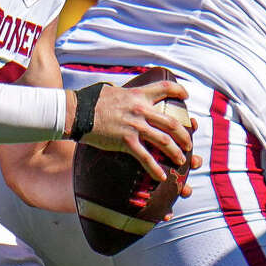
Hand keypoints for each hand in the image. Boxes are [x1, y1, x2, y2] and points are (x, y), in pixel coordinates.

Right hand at [81, 79, 195, 183]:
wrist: (76, 112)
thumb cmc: (89, 101)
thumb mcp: (111, 91)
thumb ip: (124, 94)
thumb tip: (123, 94)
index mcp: (138, 95)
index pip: (165, 88)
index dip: (179, 91)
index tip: (186, 96)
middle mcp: (141, 110)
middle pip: (171, 122)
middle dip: (185, 134)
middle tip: (189, 143)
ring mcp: (135, 126)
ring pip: (164, 141)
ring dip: (176, 152)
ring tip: (182, 160)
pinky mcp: (126, 141)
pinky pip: (145, 157)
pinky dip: (155, 168)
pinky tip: (161, 176)